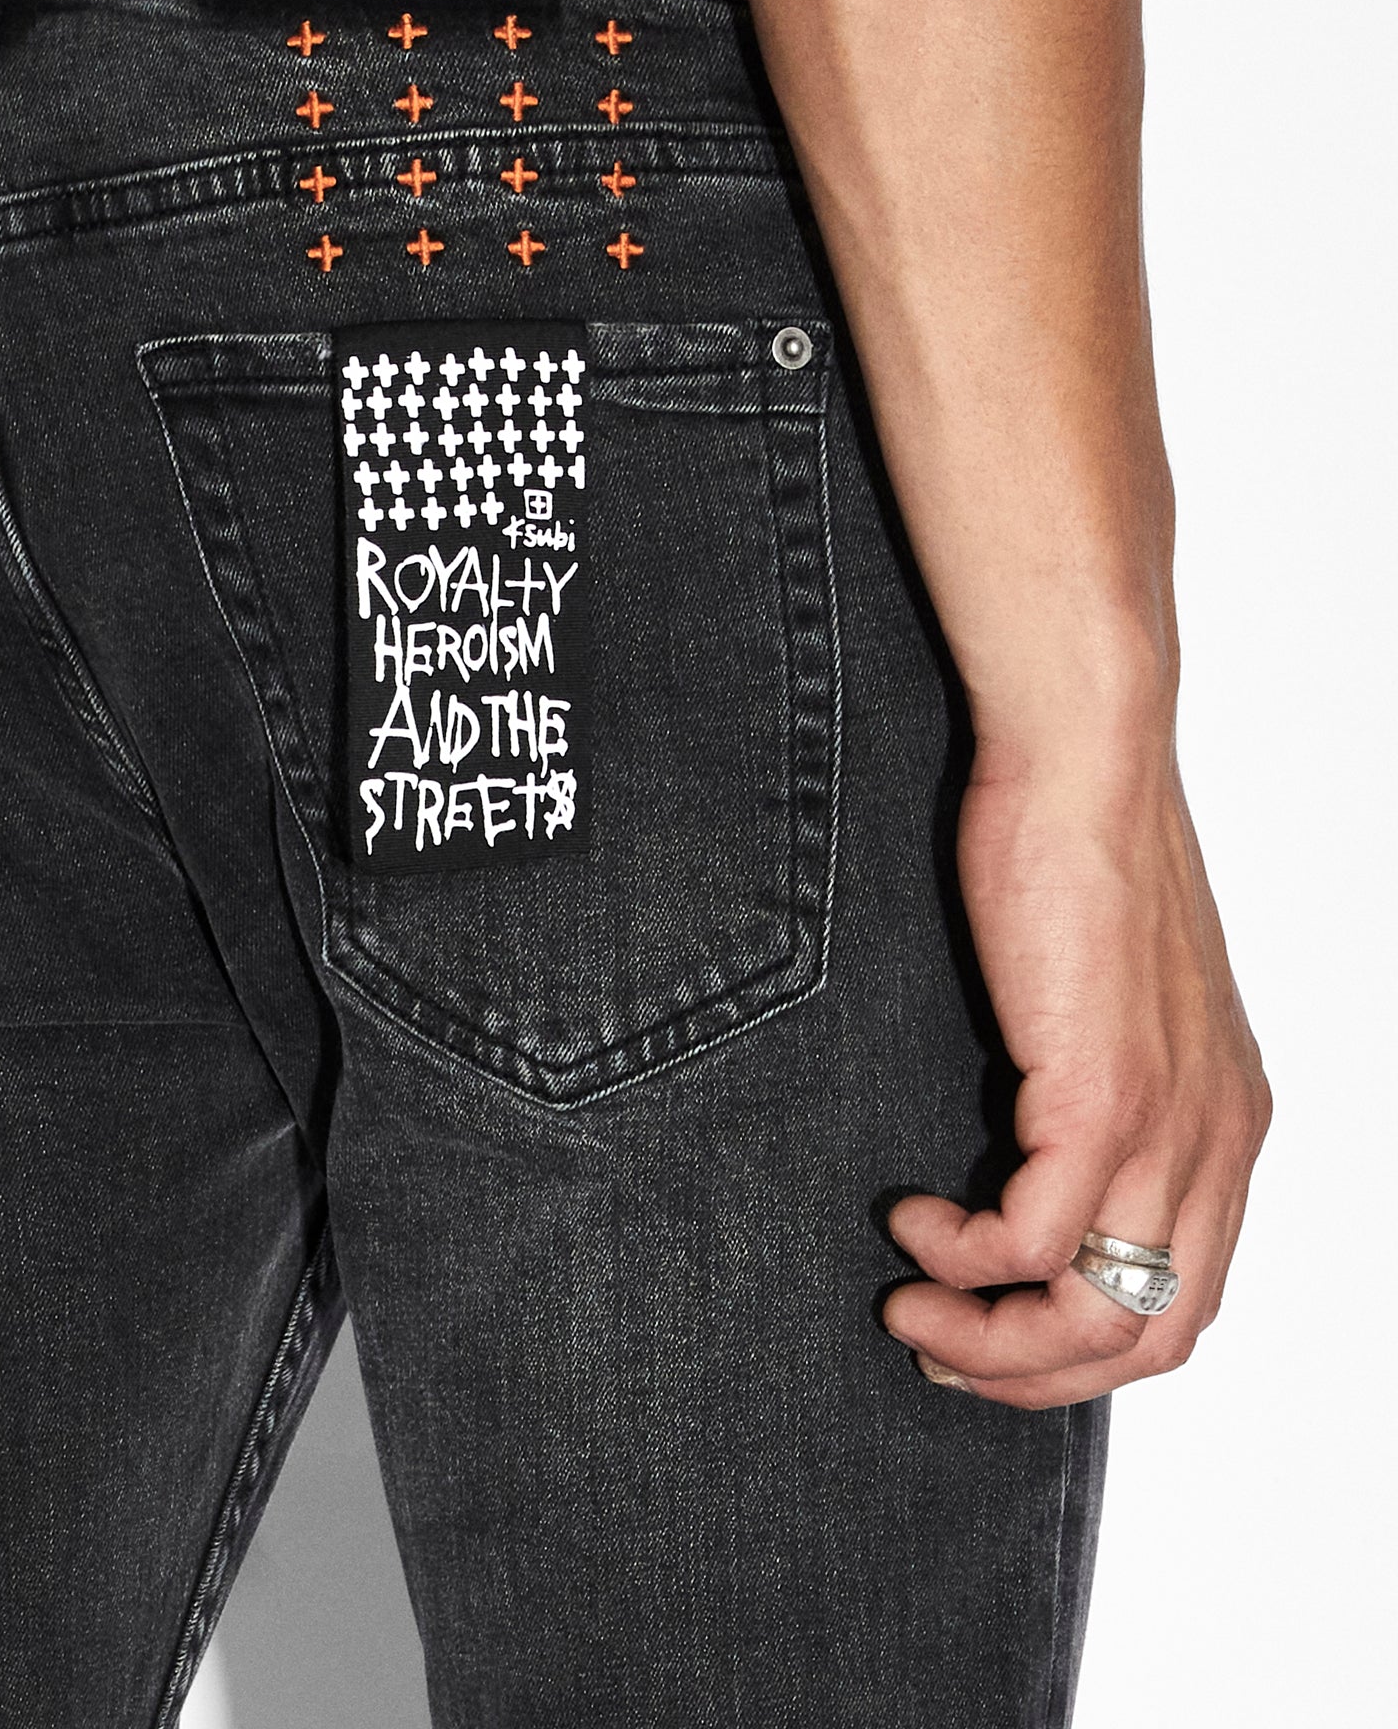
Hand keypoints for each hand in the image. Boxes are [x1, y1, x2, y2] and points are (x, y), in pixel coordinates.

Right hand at [881, 737, 1270, 1407]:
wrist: (1084, 763)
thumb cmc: (1079, 859)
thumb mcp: (1112, 1006)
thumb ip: (1101, 1094)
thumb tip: (1028, 1163)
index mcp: (1228, 1123)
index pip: (1184, 1304)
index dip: (1080, 1352)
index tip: (988, 1334)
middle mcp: (1218, 1140)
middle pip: (1151, 1341)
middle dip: (1033, 1377)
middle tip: (939, 1346)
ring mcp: (1168, 1123)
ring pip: (1099, 1318)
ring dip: (991, 1342)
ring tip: (912, 1304)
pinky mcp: (1101, 1091)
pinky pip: (1033, 1240)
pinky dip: (963, 1258)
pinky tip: (914, 1218)